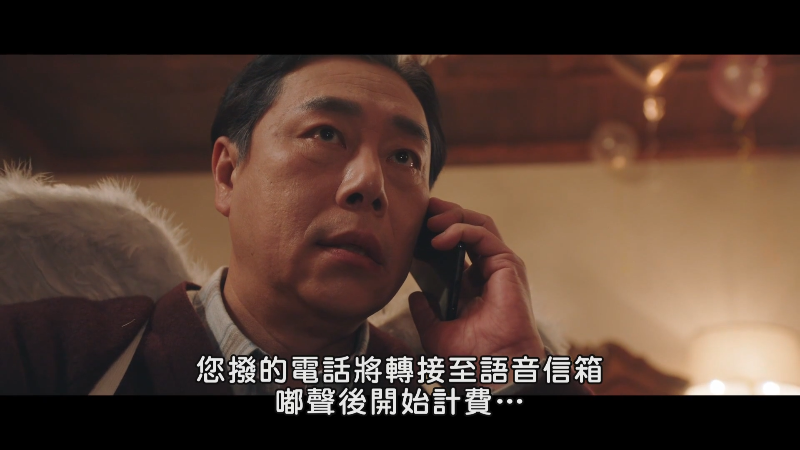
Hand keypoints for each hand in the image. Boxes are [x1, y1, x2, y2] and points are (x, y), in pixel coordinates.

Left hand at [408, 197, 545, 390]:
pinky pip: (481, 234)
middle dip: (444, 214)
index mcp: (475, 285)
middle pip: (468, 227)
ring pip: (477, 223)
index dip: (436, 232)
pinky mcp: (507, 265)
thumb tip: (415, 298)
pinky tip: (438, 238)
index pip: (456, 246)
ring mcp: (501, 266)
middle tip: (421, 211)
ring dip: (451, 216)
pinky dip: (459, 230)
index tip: (413, 229)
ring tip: (428, 221)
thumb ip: (426, 314)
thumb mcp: (437, 334)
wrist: (493, 371)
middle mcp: (490, 272)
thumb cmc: (472, 359)